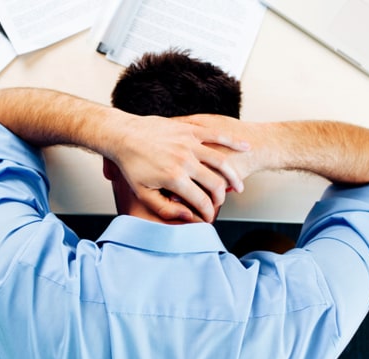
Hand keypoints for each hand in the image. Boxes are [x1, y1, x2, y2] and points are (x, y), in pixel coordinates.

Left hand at [109, 114, 249, 222]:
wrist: (123, 134)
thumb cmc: (132, 164)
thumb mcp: (143, 194)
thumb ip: (165, 209)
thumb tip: (187, 217)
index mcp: (174, 178)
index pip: (201, 201)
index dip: (209, 213)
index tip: (209, 218)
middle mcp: (184, 160)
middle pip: (215, 183)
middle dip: (222, 197)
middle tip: (221, 203)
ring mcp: (189, 143)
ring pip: (221, 161)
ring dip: (233, 174)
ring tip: (238, 185)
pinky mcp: (190, 129)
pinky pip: (217, 135)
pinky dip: (233, 141)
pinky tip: (245, 147)